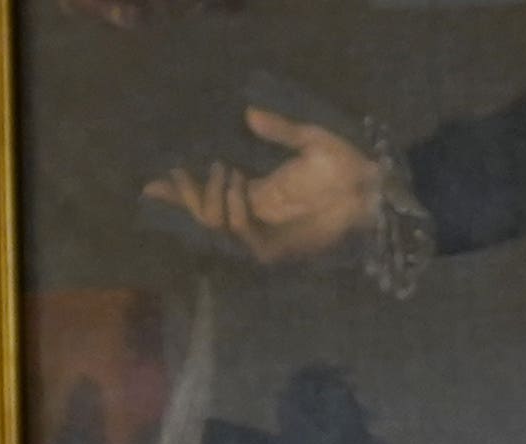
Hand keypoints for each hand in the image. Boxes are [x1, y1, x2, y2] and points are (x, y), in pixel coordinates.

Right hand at [147, 110, 387, 267]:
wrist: (372, 190)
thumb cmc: (345, 166)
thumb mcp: (308, 141)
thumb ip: (278, 130)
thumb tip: (248, 113)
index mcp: (257, 196)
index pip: (209, 199)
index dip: (180, 194)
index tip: (153, 182)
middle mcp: (255, 218)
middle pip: (204, 217)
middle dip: (187, 196)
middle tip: (182, 170)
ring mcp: (265, 234)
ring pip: (217, 226)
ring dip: (212, 197)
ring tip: (222, 170)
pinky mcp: (278, 248)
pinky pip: (243, 234)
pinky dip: (234, 211)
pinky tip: (237, 187)